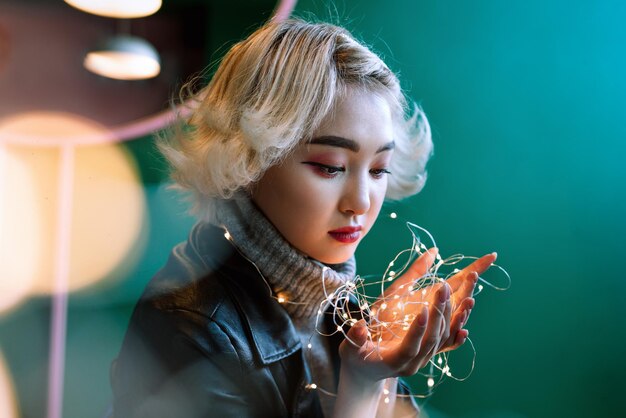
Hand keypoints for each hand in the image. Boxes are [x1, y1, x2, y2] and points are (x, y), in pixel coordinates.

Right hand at [338, 248, 497, 382]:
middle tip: (443, 288)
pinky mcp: (427, 354)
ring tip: (454, 290)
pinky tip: (465, 310)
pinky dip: (456, 325)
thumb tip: (360, 325)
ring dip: (449, 315)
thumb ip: (356, 337)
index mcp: (393, 362)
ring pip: (441, 338)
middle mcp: (412, 364)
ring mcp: (422, 360)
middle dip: (438, 313)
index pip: (410, 347)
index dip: (417, 330)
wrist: (366, 373)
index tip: (423, 310)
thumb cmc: (355, 358)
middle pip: (430, 340)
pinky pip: (446, 340)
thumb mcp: (351, 348)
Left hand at [377, 248, 496, 352]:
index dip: (475, 269)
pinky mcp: (420, 349)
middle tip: (473, 275)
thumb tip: (435, 250)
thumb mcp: (400, 288)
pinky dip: (447, 337)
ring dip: (461, 312)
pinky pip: (438, 344)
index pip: (459, 284)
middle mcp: (437, 317)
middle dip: (468, 290)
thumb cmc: (385, 315)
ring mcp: (431, 333)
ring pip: (452, 324)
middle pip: (460, 302)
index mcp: (434, 300)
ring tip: (467, 299)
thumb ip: (417, 271)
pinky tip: (453, 326)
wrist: (369, 343)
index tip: (491, 255)